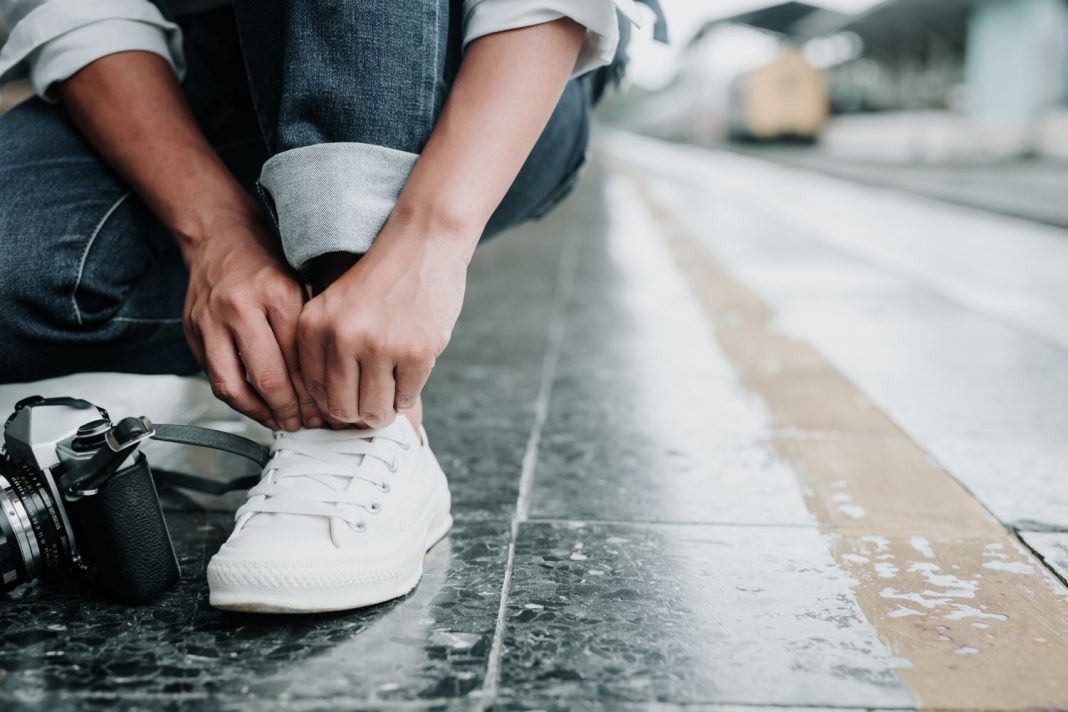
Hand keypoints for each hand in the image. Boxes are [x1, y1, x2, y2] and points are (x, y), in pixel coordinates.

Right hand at [182, 210, 318, 429]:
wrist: (219, 234)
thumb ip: (311, 329)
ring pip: (232, 385)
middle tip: (304, 424)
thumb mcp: (301, 286)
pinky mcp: (191, 331)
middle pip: (266, 377)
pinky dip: (235, 397)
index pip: (298, 358)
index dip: (313, 392)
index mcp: (276, 294)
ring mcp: (209, 321)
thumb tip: (330, 380)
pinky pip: (213, 376)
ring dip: (257, 412)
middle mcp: (239, 308)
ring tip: (278, 422)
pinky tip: (255, 406)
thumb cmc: (266, 261)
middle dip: (288, 409)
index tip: (325, 410)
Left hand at [296, 218, 468, 427]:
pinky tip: (411, 373)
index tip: (351, 399)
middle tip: (374, 405)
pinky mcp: (415, 352)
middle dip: (360, 414)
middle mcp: (342, 338)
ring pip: (375, 411)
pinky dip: (409, 394)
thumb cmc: (381, 278)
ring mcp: (380, 346)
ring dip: (386, 409)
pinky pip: (407, 398)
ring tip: (392, 391)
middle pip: (343, 409)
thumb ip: (326, 351)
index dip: (335, 404)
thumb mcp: (335, 306)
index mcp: (314, 327)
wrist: (423, 243)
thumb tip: (333, 414)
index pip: (315, 393)